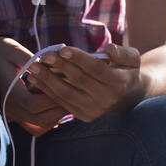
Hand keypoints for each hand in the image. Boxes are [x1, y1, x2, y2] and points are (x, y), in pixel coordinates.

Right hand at [0, 36, 70, 135]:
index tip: (67, 88)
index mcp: (8, 90)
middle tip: (75, 98)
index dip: (52, 99)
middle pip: (38, 119)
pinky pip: (33, 122)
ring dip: (54, 115)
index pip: (34, 104)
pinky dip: (46, 116)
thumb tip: (53, 65)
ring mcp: (10, 111)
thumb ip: (32, 59)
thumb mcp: (13, 49)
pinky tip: (55, 104)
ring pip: (37, 124)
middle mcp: (9, 105)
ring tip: (68, 101)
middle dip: (58, 110)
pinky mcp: (13, 112)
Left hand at [24, 43, 143, 122]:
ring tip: (33, 67)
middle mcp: (106, 100)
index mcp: (119, 83)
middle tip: (43, 56)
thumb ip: (123, 53)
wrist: (130, 98)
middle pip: (78, 81)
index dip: (79, 59)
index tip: (62, 49)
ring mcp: (94, 111)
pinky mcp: (84, 116)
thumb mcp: (133, 59)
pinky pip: (62, 103)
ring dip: (47, 81)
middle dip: (59, 67)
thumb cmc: (127, 71)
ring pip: (67, 94)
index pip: (96, 69)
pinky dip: (47, 91)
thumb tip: (109, 49)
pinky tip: (35, 80)